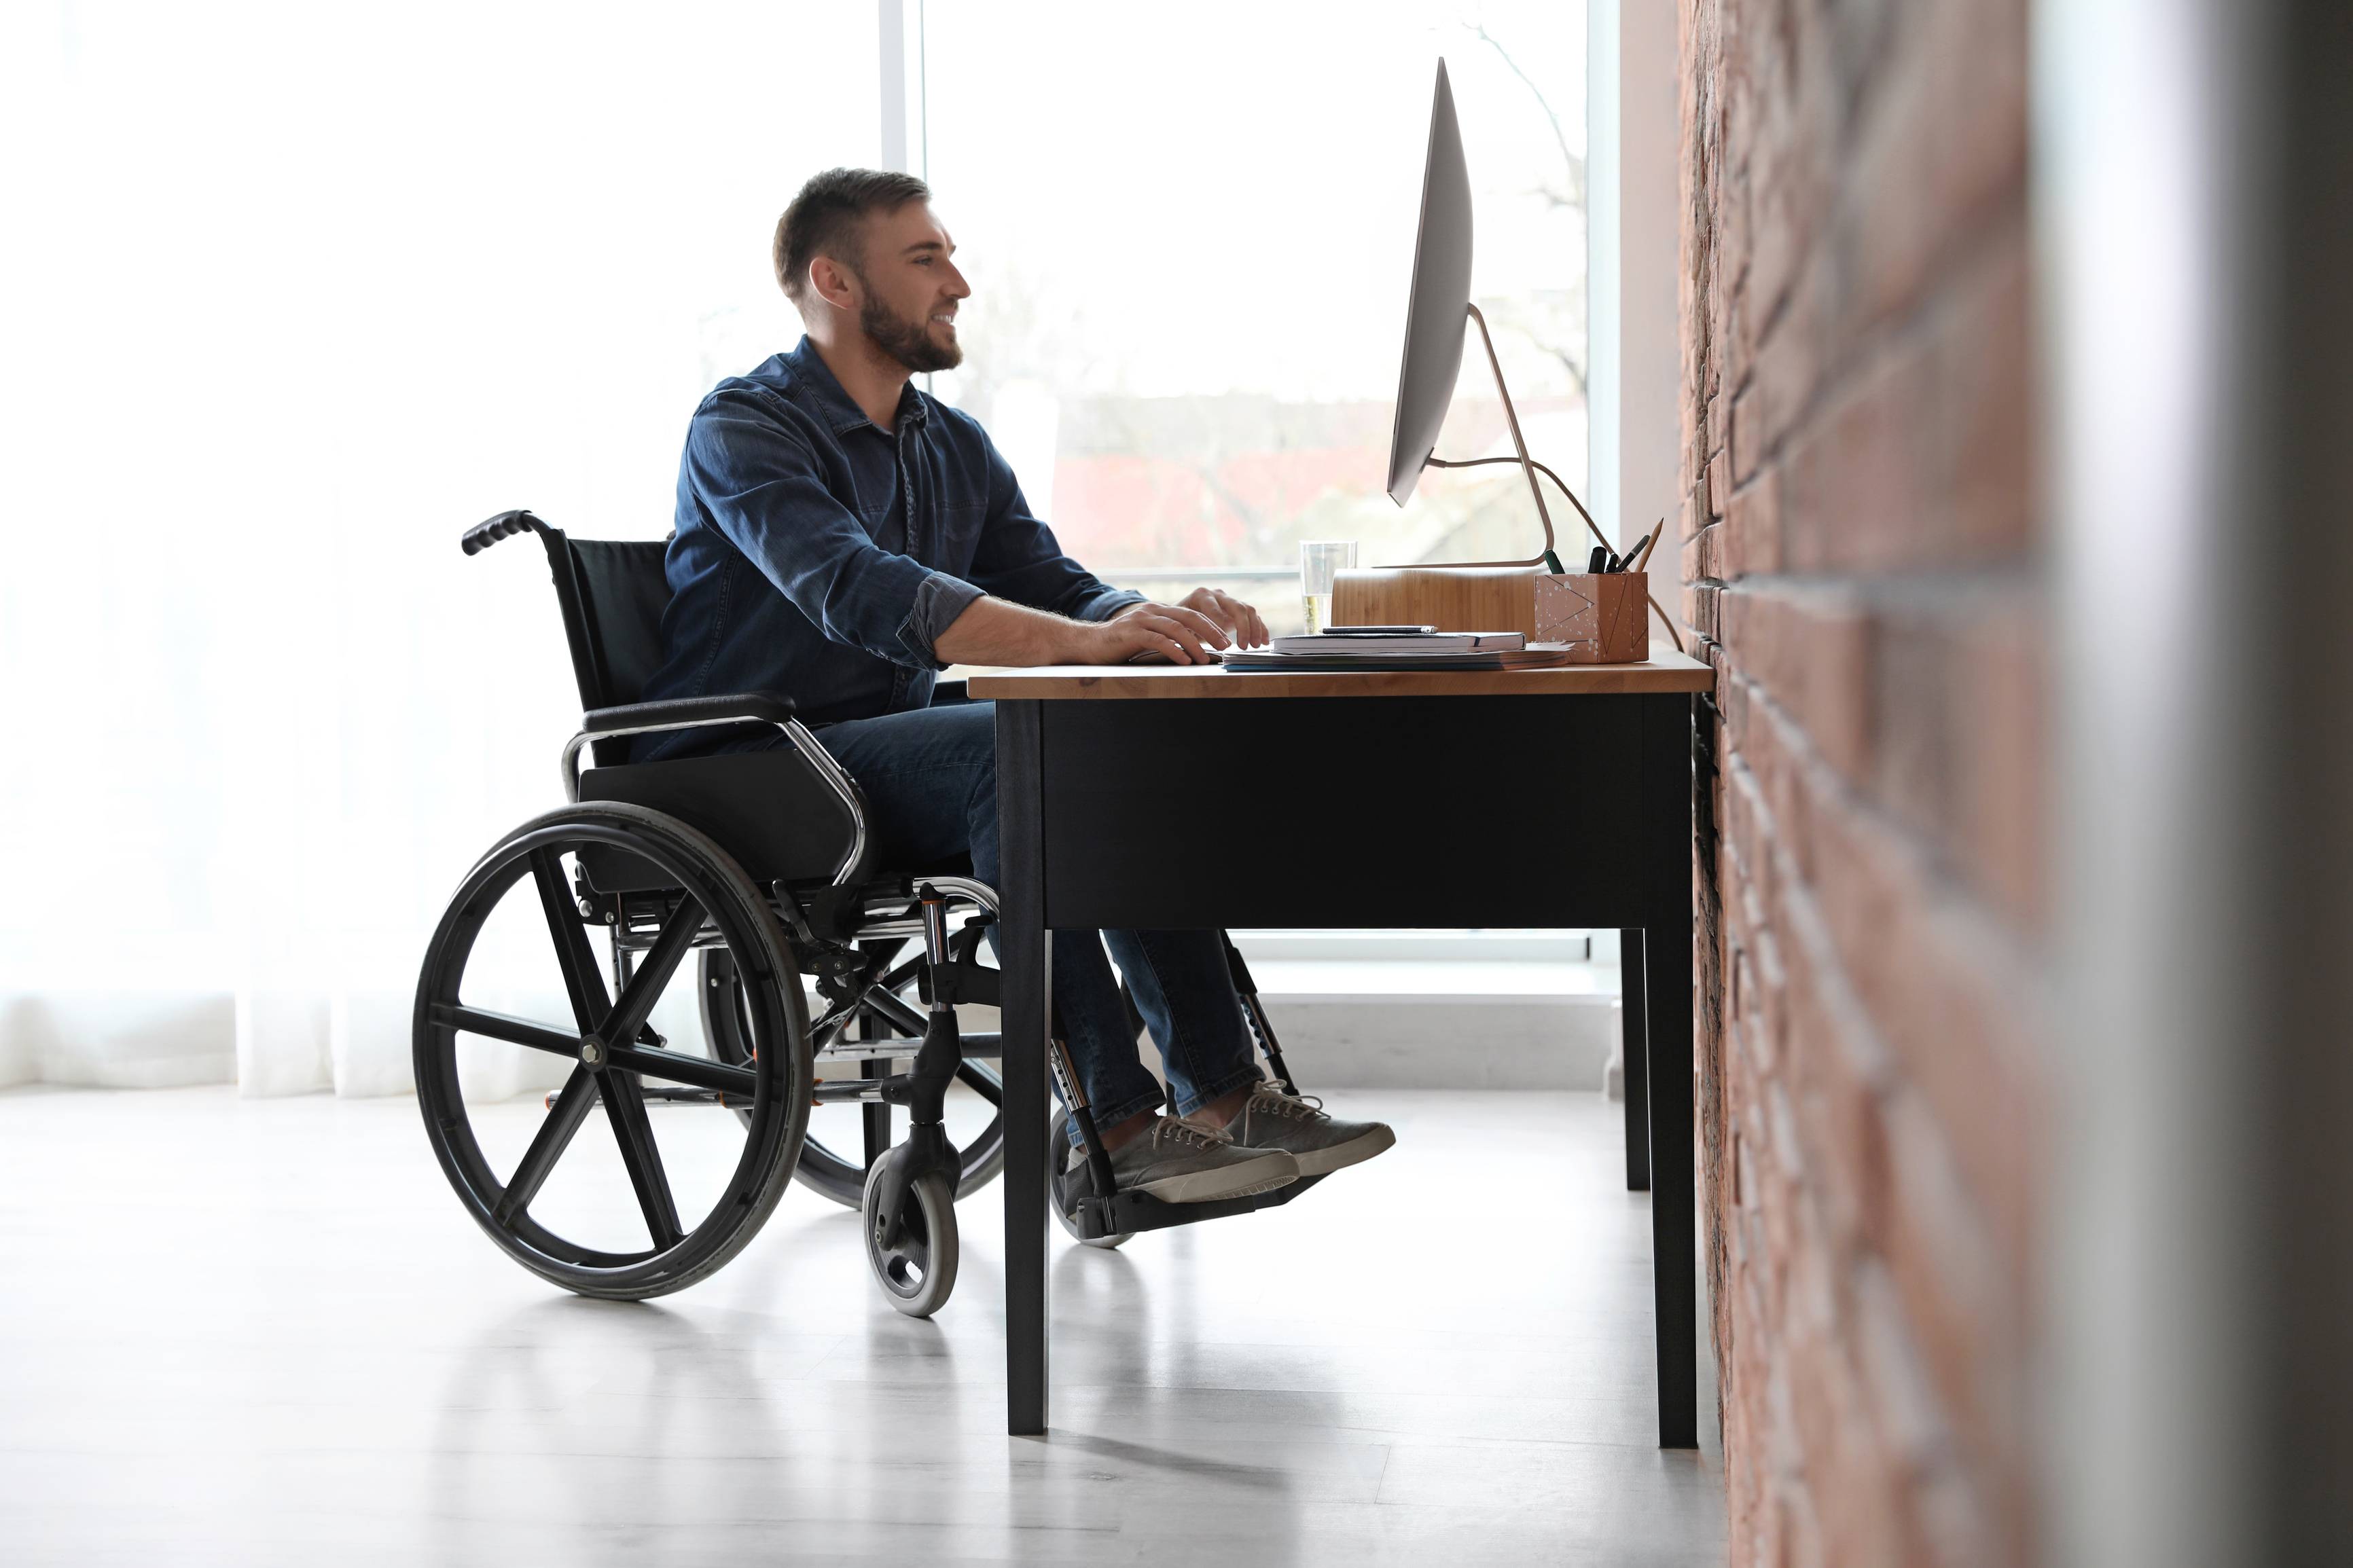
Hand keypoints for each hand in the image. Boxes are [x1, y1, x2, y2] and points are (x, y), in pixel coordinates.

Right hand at [1070, 599, 1233, 664]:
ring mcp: (1141, 620)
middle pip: (1189, 617)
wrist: (1088, 644)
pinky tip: (1185, 661)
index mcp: (1158, 611)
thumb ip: (1166, 638)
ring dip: (1194, 644)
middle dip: (1210, 632)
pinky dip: (1174, 650)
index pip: (1191, 614)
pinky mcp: (1131, 633)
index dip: (1211, 626)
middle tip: (1224, 646)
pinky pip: (1158, 640)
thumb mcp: (1146, 638)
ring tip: (1205, 659)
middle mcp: (1151, 611)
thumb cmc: (1119, 645)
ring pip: (1176, 628)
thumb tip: (1192, 651)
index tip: (1225, 640)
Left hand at [1170, 586, 1268, 648]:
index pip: (1214, 609)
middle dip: (1243, 628)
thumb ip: (1188, 631)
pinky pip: (1254, 617)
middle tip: (1243, 646)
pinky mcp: (1239, 610)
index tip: (1224, 644)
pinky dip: (1261, 629)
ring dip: (1254, 629)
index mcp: (1201, 595)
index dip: (1220, 627)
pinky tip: (1264, 641)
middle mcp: (1218, 594)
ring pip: (1248, 610)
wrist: (1183, 616)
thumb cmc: (1179, 622)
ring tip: (1254, 646)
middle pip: (1237, 606)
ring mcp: (1230, 601)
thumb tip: (1201, 644)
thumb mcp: (1179, 625)